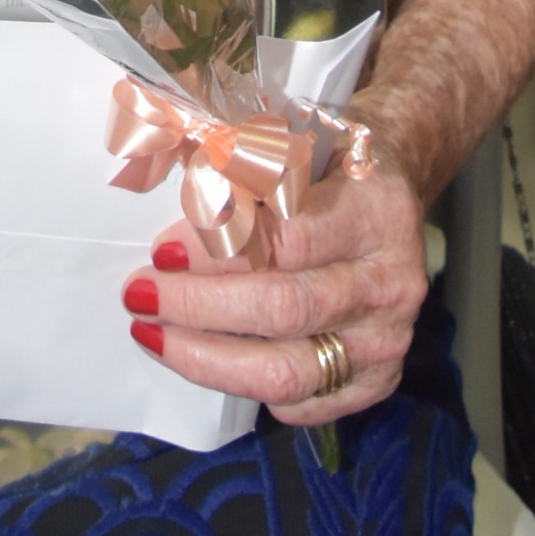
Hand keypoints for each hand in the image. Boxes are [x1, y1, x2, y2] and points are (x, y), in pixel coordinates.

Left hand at [118, 117, 428, 425]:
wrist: (394, 188)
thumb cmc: (331, 156)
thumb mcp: (298, 133)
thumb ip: (242, 156)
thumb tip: (159, 159)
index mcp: (375, 210)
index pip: (288, 239)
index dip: (218, 249)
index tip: (162, 249)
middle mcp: (390, 281)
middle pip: (284, 310)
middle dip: (200, 308)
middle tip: (140, 295)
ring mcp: (388, 338)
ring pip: (290, 371)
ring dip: (209, 359)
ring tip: (153, 335)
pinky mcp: (379, 379)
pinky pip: (305, 402)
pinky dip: (249, 388)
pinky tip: (207, 359)